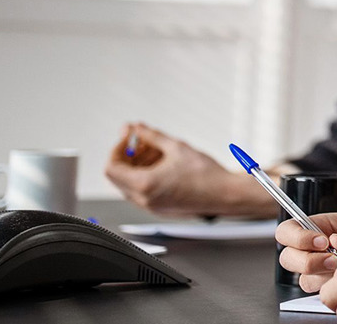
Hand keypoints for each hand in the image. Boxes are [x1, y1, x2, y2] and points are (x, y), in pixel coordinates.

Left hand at [103, 122, 256, 215]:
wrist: (225, 194)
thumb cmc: (206, 175)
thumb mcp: (176, 147)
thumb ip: (151, 136)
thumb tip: (137, 128)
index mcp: (145, 185)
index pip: (111, 167)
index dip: (117, 149)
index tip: (129, 137)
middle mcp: (144, 199)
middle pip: (118, 176)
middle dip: (127, 155)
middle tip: (141, 140)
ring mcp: (150, 206)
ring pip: (129, 182)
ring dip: (137, 164)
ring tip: (157, 150)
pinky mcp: (159, 207)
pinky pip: (141, 189)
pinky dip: (145, 174)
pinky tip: (163, 162)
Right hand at [277, 213, 336, 291]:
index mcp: (318, 226)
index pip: (288, 230)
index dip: (297, 237)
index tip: (322, 241)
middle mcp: (313, 248)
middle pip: (287, 257)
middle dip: (307, 261)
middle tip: (333, 260)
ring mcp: (319, 268)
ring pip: (302, 277)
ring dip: (321, 276)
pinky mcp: (328, 284)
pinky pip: (317, 291)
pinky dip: (330, 287)